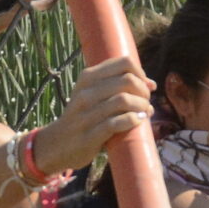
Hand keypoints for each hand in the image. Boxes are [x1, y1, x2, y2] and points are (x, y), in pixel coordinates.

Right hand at [34, 56, 152, 172]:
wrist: (57, 144)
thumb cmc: (84, 117)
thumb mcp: (92, 94)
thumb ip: (116, 86)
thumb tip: (151, 84)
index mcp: (88, 77)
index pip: (124, 63)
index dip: (141, 74)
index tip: (146, 87)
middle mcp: (86, 92)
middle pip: (127, 81)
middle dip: (144, 92)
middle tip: (146, 102)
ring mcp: (86, 113)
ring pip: (124, 100)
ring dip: (142, 107)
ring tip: (145, 113)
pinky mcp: (90, 134)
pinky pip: (116, 123)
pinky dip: (133, 120)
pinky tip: (138, 121)